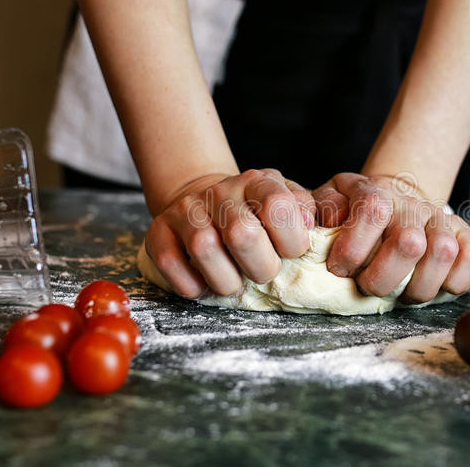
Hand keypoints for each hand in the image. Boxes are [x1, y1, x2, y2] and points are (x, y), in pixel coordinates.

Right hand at [144, 169, 315, 298]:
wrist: (206, 199)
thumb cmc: (256, 211)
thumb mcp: (288, 200)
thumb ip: (307, 211)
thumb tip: (310, 226)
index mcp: (258, 182)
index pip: (278, 206)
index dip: (292, 240)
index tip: (291, 253)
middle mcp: (221, 192)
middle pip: (241, 234)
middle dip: (261, 268)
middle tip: (263, 272)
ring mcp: (187, 210)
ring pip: (203, 250)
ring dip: (226, 280)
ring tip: (234, 281)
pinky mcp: (159, 230)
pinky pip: (170, 264)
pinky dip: (192, 285)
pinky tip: (205, 283)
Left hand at [312, 173, 469, 303]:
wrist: (396, 196)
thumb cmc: (354, 211)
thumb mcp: (329, 203)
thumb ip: (320, 212)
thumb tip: (322, 227)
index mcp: (375, 192)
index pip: (372, 211)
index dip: (354, 249)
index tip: (339, 268)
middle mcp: (412, 204)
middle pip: (409, 243)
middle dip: (383, 279)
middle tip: (369, 287)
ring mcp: (441, 219)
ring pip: (442, 254)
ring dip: (417, 286)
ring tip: (400, 292)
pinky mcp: (464, 235)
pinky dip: (453, 281)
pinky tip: (432, 285)